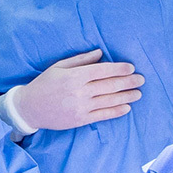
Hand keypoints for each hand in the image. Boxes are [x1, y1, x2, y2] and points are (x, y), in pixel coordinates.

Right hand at [6, 50, 142, 132]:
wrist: (30, 108)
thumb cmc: (44, 84)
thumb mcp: (59, 66)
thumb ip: (81, 60)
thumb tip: (100, 53)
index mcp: (74, 76)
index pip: (102, 71)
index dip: (119, 69)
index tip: (131, 67)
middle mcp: (80, 91)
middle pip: (109, 85)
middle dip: (128, 82)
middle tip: (141, 79)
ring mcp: (81, 107)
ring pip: (109, 101)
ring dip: (127, 96)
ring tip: (138, 93)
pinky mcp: (81, 120)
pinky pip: (103, 115)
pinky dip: (116, 111)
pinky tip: (126, 107)